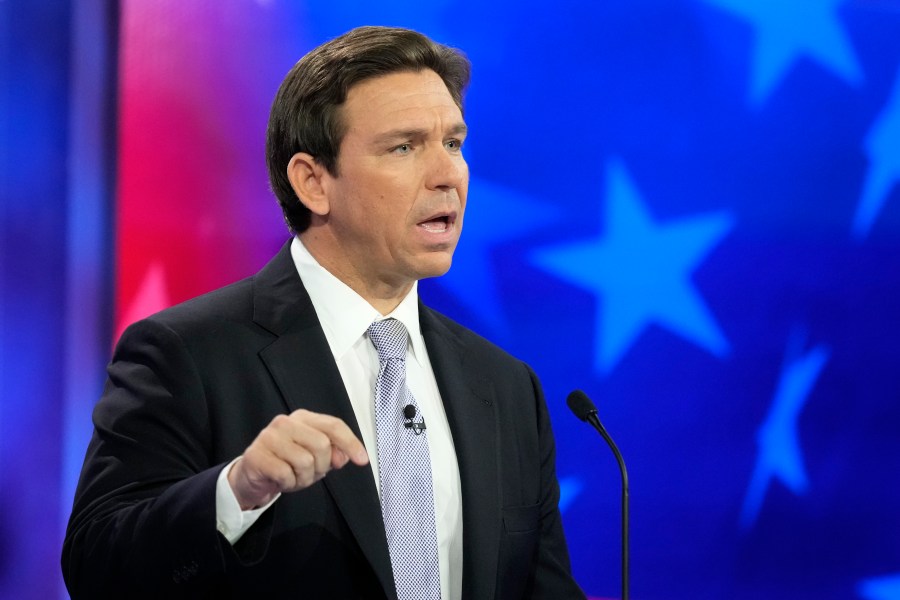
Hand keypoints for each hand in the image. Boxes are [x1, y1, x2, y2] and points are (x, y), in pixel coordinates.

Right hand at [227, 409, 368, 509]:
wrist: (252, 476)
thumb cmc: (287, 464)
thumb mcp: (315, 459)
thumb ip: (333, 454)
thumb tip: (343, 456)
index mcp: (303, 418)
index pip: (333, 425)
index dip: (351, 443)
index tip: (362, 460)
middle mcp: (285, 422)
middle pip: (322, 445)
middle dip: (322, 466)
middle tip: (310, 473)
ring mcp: (269, 437)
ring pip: (305, 461)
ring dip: (304, 478)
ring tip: (293, 477)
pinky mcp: (256, 455)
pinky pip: (286, 474)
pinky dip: (288, 484)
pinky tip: (281, 480)